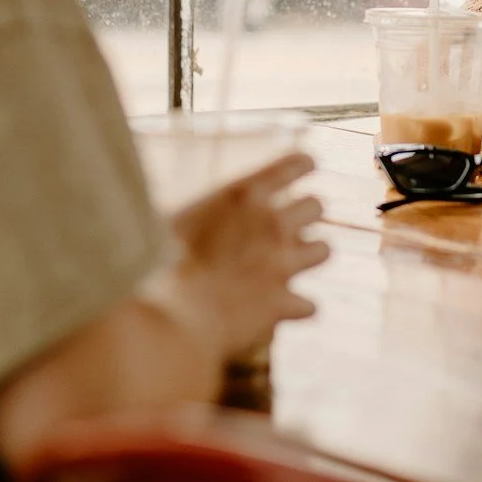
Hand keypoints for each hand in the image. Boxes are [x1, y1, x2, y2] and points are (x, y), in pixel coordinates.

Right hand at [157, 154, 328, 357]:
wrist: (169, 316)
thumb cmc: (156, 264)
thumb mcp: (171, 221)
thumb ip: (195, 212)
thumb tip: (190, 212)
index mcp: (242, 195)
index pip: (294, 165)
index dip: (304, 165)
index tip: (308, 167)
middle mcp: (270, 223)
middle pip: (316, 206)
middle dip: (308, 213)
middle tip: (292, 224)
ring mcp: (282, 264)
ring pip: (324, 250)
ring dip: (311, 256)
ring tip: (296, 263)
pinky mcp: (283, 303)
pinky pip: (309, 304)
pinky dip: (296, 307)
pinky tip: (284, 311)